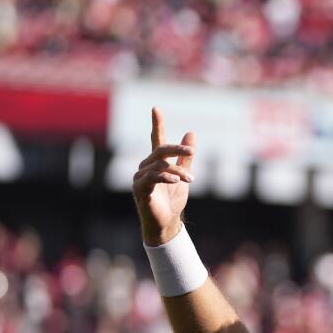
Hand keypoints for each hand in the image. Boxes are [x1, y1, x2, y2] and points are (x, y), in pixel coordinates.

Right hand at [132, 107, 195, 245]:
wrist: (166, 223)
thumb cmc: (172, 201)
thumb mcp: (183, 175)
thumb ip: (186, 157)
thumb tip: (191, 133)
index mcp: (155, 163)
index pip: (156, 139)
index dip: (156, 124)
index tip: (156, 108)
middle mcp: (145, 167)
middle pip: (160, 151)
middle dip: (176, 150)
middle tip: (192, 152)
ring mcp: (140, 177)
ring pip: (160, 166)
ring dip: (177, 172)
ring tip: (191, 180)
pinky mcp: (140, 189)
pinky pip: (152, 178)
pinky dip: (165, 177)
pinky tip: (176, 181)